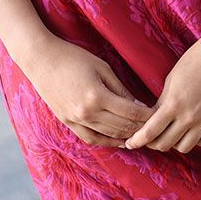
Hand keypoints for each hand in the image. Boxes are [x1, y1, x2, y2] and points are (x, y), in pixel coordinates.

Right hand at [25, 37, 151, 147]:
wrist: (41, 60)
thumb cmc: (74, 57)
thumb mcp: (102, 68)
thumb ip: (120, 89)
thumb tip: (138, 106)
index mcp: (98, 96)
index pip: (131, 113)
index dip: (147, 115)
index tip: (158, 114)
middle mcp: (87, 113)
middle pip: (122, 127)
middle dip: (141, 127)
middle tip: (154, 126)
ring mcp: (76, 120)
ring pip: (109, 135)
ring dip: (127, 136)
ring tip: (141, 134)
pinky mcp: (68, 122)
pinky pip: (92, 138)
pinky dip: (107, 142)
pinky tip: (120, 141)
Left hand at [123, 35, 200, 153]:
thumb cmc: (194, 59)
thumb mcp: (172, 79)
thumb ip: (162, 101)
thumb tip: (153, 119)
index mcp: (173, 103)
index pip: (150, 131)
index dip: (137, 140)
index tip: (131, 143)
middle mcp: (190, 115)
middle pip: (166, 143)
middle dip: (153, 143)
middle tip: (150, 138)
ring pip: (185, 147)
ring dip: (175, 144)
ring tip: (172, 135)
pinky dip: (200, 142)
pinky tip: (195, 133)